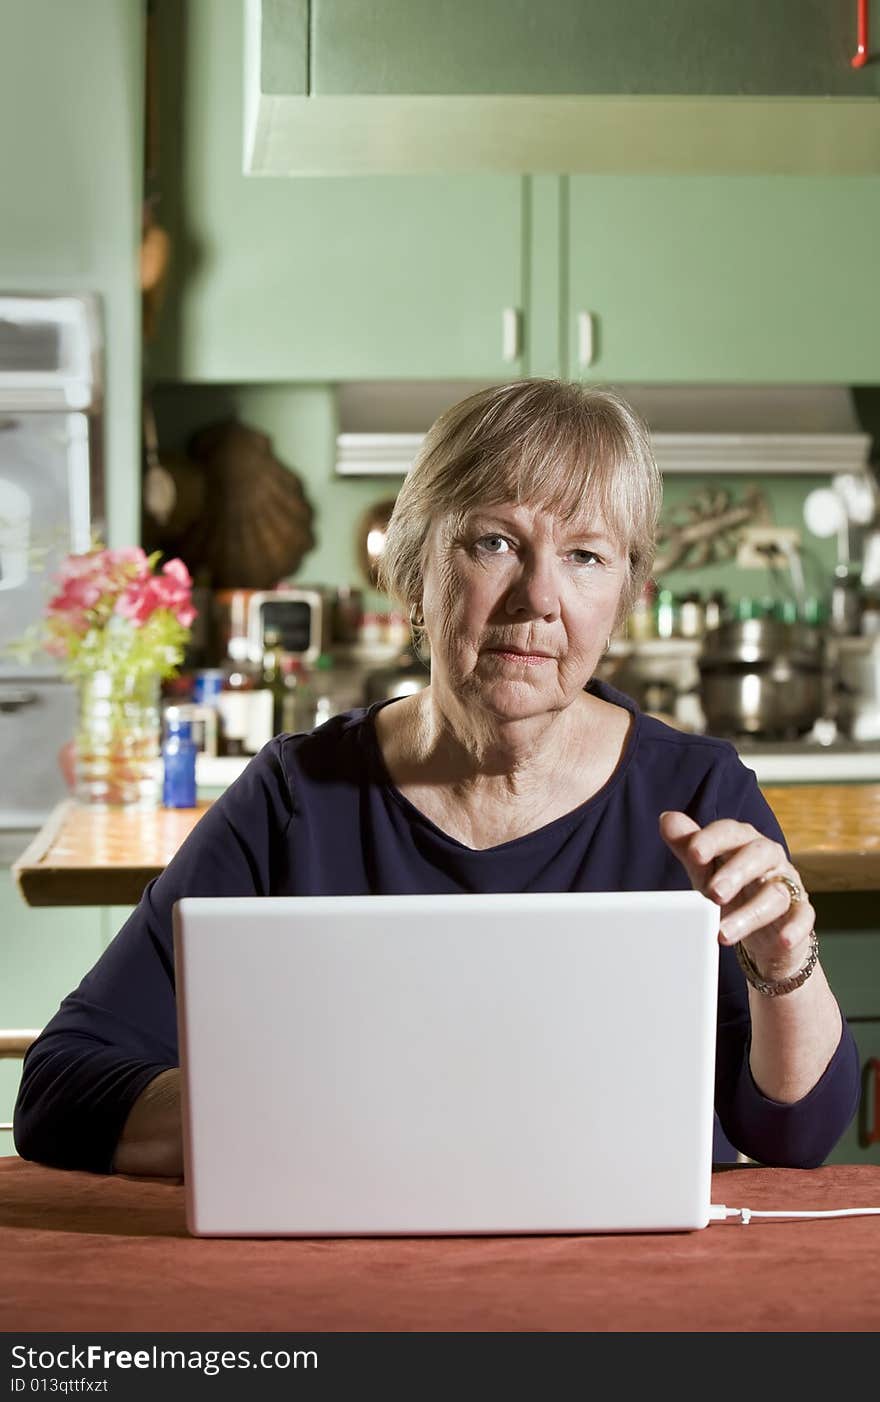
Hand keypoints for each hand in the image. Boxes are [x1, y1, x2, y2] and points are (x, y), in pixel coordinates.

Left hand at [659, 810, 814, 982]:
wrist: (764, 931)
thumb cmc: (733, 893)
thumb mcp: (706, 872)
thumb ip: (689, 847)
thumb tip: (667, 819)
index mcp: (743, 842)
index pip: (730, 832)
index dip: (712, 840)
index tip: (694, 853)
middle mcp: (769, 858)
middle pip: (758, 855)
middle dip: (735, 873)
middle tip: (713, 894)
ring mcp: (788, 885)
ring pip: (775, 893)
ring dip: (750, 914)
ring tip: (724, 933)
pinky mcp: (801, 913)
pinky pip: (803, 917)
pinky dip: (794, 928)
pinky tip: (782, 939)